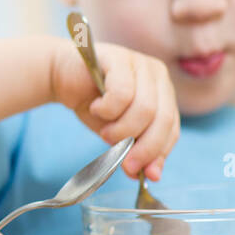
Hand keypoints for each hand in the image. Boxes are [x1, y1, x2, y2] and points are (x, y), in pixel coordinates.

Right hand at [50, 39, 179, 181]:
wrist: (61, 77)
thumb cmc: (93, 104)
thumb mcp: (118, 132)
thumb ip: (136, 149)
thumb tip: (150, 175)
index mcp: (164, 94)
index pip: (172, 128)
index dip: (158, 153)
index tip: (141, 173)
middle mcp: (158, 75)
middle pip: (163, 119)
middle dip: (143, 147)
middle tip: (123, 162)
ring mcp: (140, 64)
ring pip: (144, 109)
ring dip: (120, 129)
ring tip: (105, 130)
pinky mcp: (119, 59)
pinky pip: (122, 94)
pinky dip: (107, 110)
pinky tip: (96, 107)